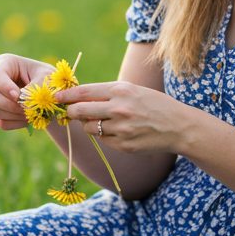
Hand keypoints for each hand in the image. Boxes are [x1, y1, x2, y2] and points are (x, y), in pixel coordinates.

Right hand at [0, 53, 56, 130]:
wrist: (49, 93)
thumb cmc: (47, 78)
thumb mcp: (46, 77)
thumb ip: (34, 88)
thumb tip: (22, 104)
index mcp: (5, 63)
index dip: (5, 88)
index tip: (18, 96)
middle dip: (10, 105)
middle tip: (27, 108)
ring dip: (14, 115)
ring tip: (31, 114)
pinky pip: (1, 122)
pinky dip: (15, 123)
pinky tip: (28, 119)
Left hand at [57, 81, 193, 156]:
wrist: (178, 126)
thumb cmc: (154, 104)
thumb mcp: (133, 90)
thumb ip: (108, 93)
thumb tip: (80, 97)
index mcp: (121, 90)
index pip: (84, 92)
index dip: (66, 95)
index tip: (56, 97)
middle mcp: (119, 109)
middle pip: (80, 111)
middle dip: (72, 111)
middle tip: (71, 111)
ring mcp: (121, 129)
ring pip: (89, 127)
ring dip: (90, 124)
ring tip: (105, 120)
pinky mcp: (123, 145)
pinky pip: (102, 140)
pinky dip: (105, 135)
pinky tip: (119, 131)